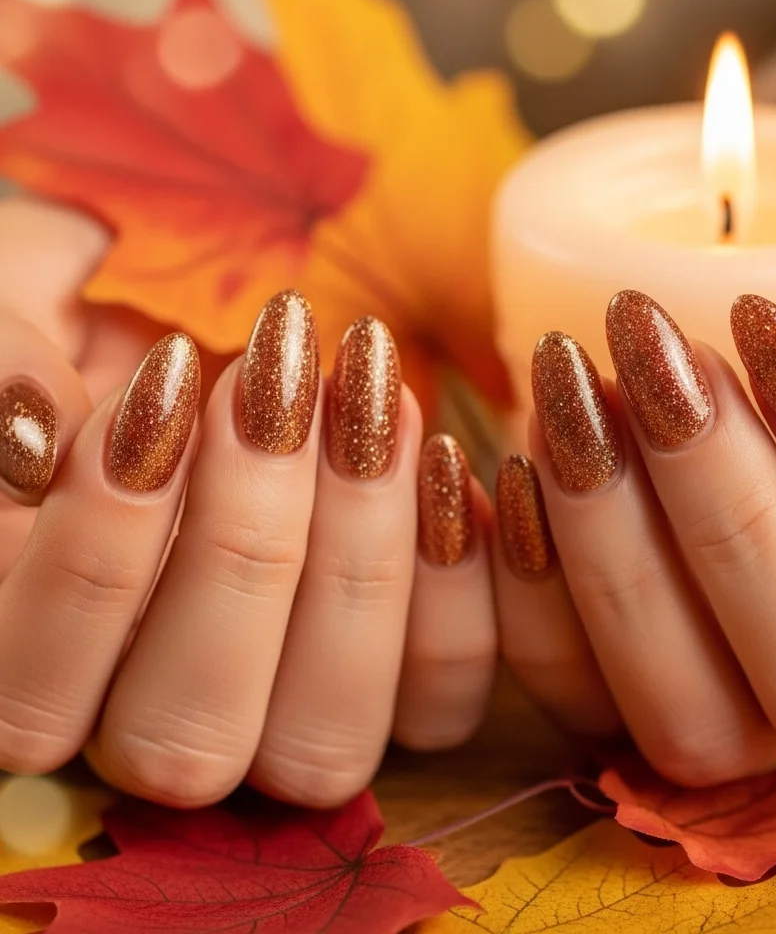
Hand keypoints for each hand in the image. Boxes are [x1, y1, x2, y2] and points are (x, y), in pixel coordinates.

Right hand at [0, 200, 495, 806]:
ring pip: (324, 737)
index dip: (102, 547)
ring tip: (374, 394)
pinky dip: (459, 587)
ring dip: (361, 558)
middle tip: (280, 379)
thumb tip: (30, 426)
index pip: (36, 694)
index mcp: (27, 670)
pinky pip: (442, 701)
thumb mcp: (19, 311)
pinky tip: (443, 456)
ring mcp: (276, 731)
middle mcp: (148, 731)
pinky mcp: (395, 700)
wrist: (181, 354)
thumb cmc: (76, 337)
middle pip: (191, 735)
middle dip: (246, 542)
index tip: (170, 375)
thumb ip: (5, 367)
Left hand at [492, 66, 775, 783]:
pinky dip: (530, 594)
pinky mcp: (641, 662)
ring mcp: (753, 683)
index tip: (770, 332)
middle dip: (724, 518)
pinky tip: (514, 466)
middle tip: (650, 351)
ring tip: (569, 389)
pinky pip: (579, 691)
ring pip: (692, 716)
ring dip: (614, 560)